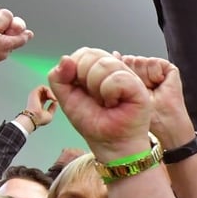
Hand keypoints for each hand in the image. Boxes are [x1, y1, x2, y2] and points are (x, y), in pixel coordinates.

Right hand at [24, 85, 56, 127]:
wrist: (34, 118)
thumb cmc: (40, 119)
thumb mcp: (50, 114)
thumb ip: (53, 108)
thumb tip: (55, 102)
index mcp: (39, 103)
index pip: (47, 96)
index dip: (53, 97)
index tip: (56, 102)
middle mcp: (37, 98)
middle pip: (47, 92)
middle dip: (53, 94)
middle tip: (55, 100)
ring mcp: (35, 95)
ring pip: (45, 88)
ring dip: (52, 92)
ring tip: (53, 98)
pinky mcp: (34, 92)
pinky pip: (43, 87)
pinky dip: (49, 90)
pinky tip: (51, 97)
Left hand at [48, 48, 151, 162]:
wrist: (111, 144)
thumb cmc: (94, 123)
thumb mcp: (67, 99)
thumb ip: (59, 78)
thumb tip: (65, 59)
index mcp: (98, 68)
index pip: (83, 53)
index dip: (76, 69)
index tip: (81, 90)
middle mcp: (114, 68)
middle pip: (91, 54)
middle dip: (85, 79)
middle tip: (95, 98)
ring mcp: (128, 75)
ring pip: (104, 64)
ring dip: (97, 88)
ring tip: (106, 102)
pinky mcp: (137, 85)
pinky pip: (116, 78)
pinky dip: (110, 93)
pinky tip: (115, 103)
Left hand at [117, 55, 195, 149]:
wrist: (164, 122)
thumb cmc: (143, 113)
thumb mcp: (125, 92)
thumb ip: (119, 72)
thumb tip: (114, 54)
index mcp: (133, 75)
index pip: (123, 64)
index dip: (122, 73)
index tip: (126, 88)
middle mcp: (144, 70)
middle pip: (131, 61)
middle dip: (132, 75)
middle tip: (139, 90)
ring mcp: (156, 69)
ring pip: (141, 61)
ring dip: (143, 77)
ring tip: (149, 89)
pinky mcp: (168, 68)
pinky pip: (153, 62)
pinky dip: (154, 74)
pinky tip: (158, 84)